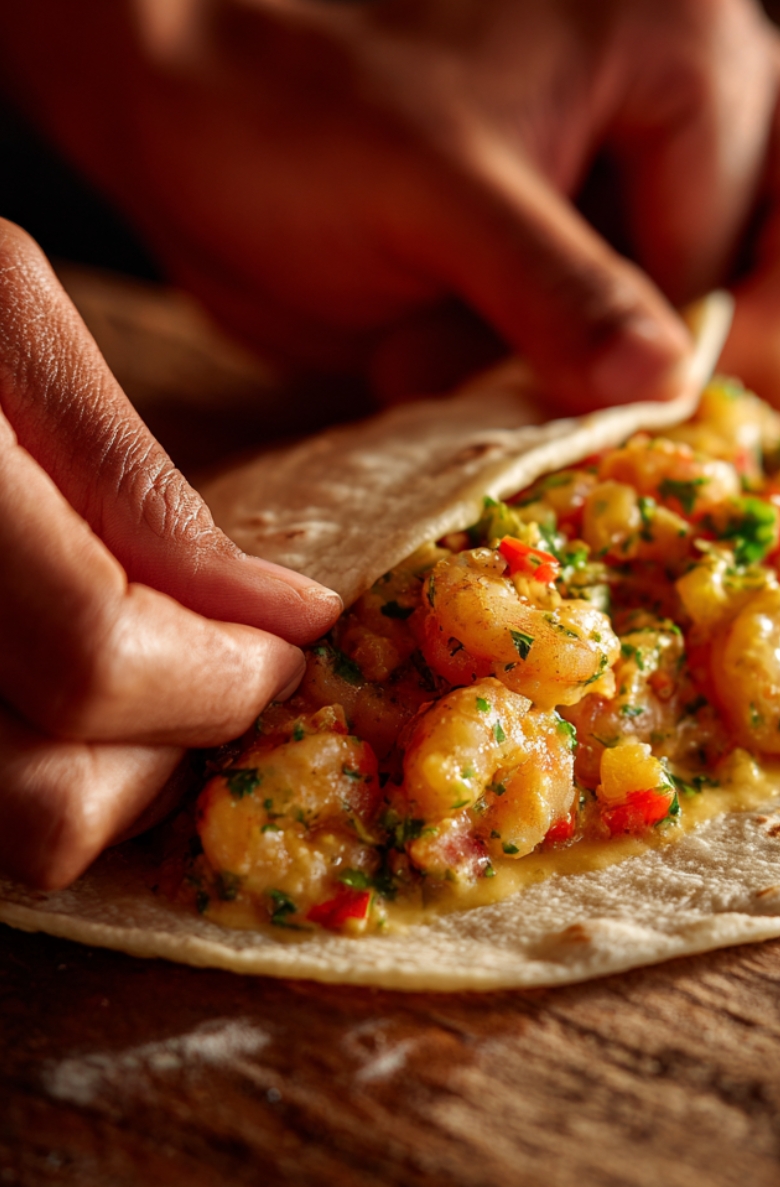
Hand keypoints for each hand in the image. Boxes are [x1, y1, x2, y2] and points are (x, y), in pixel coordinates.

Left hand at [0, 0, 779, 414]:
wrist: (203, 136)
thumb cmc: (294, 112)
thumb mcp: (426, 186)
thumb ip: (551, 282)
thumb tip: (665, 386)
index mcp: (681, 49)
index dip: (749, 334)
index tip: (675, 418)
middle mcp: (712, 111)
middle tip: (705, 437)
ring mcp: (676, 197)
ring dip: (758, 388)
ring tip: (673, 446)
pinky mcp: (626, 272)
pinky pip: (711, 343)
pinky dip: (687, 407)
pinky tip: (629, 442)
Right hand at [0, 221, 341, 888]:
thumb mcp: (8, 314)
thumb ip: (130, 482)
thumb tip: (278, 616)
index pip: (101, 658)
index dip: (230, 671)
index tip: (298, 635)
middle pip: (50, 799)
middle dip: (180, 743)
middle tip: (233, 663)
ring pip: (15, 826)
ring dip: (125, 775)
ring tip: (167, 671)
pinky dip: (60, 765)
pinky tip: (97, 682)